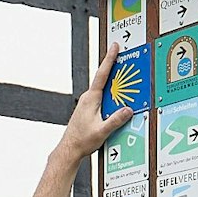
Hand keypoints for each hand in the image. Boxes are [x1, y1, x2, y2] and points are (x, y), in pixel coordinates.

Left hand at [57, 43, 135, 159]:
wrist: (69, 149)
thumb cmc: (81, 140)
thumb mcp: (102, 131)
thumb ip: (116, 120)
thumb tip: (128, 110)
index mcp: (91, 99)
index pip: (102, 74)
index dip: (109, 59)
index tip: (114, 47)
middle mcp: (88, 98)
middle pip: (105, 80)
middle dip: (116, 71)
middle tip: (126, 61)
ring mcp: (87, 103)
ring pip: (104, 91)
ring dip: (114, 88)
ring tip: (126, 88)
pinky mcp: (88, 109)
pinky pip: (102, 99)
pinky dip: (111, 98)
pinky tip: (117, 105)